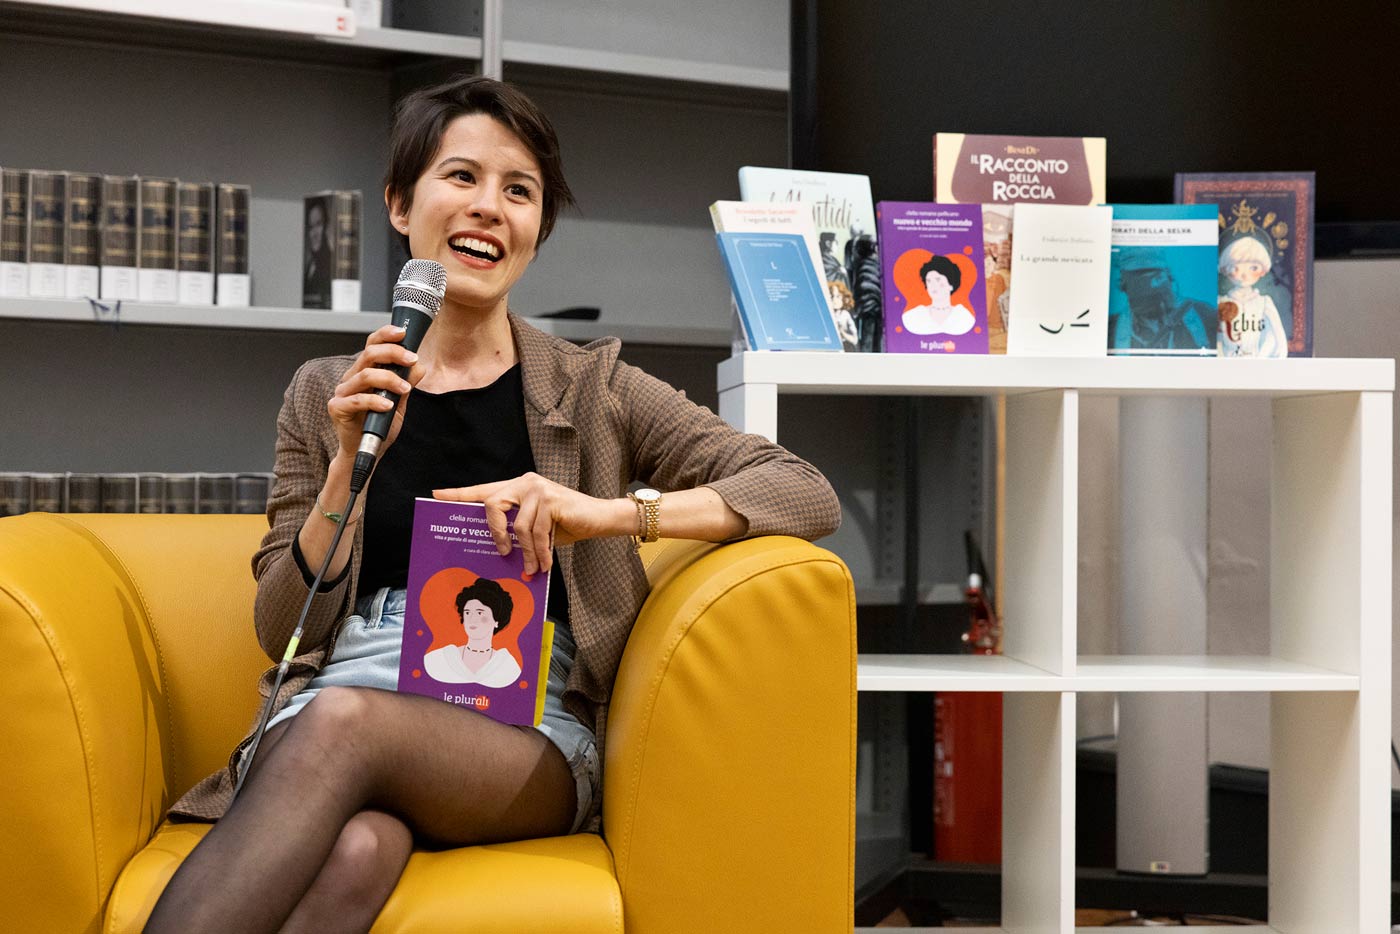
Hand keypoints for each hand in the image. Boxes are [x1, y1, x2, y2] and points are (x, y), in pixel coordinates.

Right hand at [327, 324, 424, 459]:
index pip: (372, 345)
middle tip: (412, 359)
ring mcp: (342, 392)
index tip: (404, 333)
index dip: (385, 335)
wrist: (365, 451)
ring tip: (405, 388)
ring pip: (365, 375)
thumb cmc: (379, 425)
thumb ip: (407, 383)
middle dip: (393, 353)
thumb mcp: (399, 402)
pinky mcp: (337, 408)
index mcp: (364, 372)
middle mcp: (351, 378)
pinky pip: (356, 400)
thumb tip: (419, 366)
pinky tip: (388, 405)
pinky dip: (375, 401)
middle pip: (369, 354)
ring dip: (389, 379)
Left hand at [433, 473, 621, 575]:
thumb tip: (496, 551)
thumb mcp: (535, 527)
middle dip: (494, 533)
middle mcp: (524, 482)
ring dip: (525, 553)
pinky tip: (543, 564)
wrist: (598, 518)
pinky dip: (539, 552)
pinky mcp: (551, 499)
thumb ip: (515, 530)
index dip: (459, 494)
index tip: (436, 495)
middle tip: (502, 553)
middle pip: (492, 504)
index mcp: (516, 487)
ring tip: (531, 568)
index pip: (483, 490)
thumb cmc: (565, 524)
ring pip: (518, 526)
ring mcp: (538, 489)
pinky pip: (536, 532)